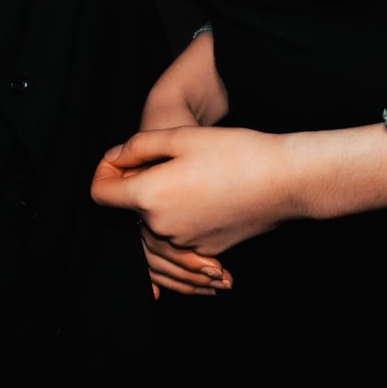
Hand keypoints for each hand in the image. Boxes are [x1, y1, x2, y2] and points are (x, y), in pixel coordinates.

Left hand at [92, 124, 293, 295]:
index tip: (120, 161)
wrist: (286, 181)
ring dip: (159, 205)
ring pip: (155, 226)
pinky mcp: (207, 250)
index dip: (104, 173)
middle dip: (135, 187)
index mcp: (150, 196)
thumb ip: (138, 147)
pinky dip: (183, 221)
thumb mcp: (181, 137)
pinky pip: (181, 239)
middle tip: (163, 161)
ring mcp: (185, 243)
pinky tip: (204, 197)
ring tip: (188, 178)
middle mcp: (162, 227)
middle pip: (129, 211)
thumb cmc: (236, 153)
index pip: (100, 194)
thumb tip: (114, 158)